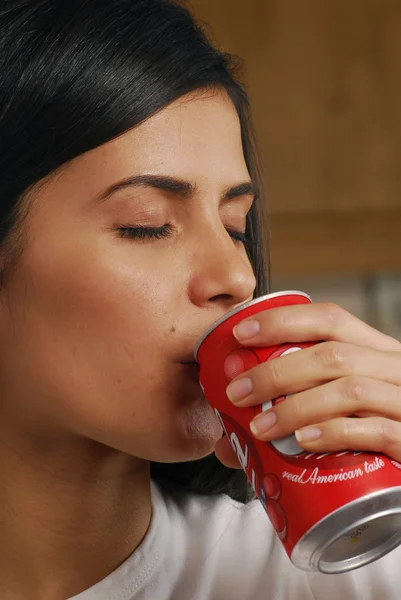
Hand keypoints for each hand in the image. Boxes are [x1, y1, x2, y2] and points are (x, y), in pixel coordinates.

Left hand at [214, 302, 400, 469]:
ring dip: (296, 407)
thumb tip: (228, 436)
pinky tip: (303, 442)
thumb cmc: (375, 433)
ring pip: (349, 390)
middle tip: (238, 392)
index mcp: (374, 351)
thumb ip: (293, 413)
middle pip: (332, 355)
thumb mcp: (342, 409)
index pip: (329, 319)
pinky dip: (334, 432)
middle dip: (276, 371)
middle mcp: (394, 368)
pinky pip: (375, 431)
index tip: (242, 334)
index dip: (282, 321)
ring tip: (260, 427)